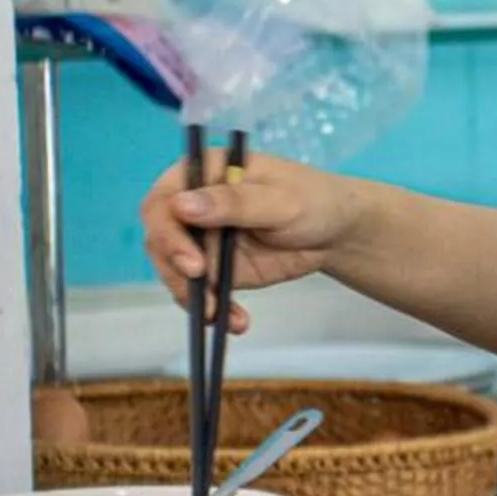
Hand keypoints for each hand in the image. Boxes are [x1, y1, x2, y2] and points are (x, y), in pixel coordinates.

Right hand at [138, 149, 367, 333]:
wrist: (335, 231)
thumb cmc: (312, 200)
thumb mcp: (281, 199)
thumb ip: (234, 202)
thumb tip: (181, 205)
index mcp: (201, 174)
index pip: (163, 203)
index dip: (168, 234)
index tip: (192, 263)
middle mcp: (192, 206)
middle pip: (161, 241)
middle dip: (177, 272)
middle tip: (206, 296)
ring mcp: (201, 239)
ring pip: (175, 271)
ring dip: (194, 297)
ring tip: (221, 315)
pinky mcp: (215, 268)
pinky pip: (200, 291)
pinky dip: (212, 309)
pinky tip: (235, 322)